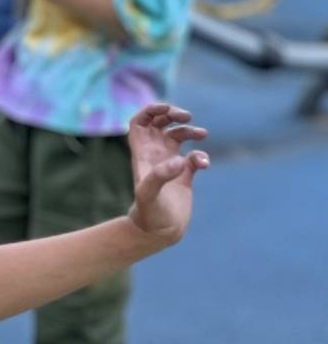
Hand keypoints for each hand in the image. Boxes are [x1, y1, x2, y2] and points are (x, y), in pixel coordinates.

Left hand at [127, 103, 209, 245]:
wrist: (159, 233)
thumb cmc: (149, 214)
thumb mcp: (149, 194)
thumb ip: (160, 176)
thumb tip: (179, 160)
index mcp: (142, 155)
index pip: (139, 123)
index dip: (150, 111)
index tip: (166, 109)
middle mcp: (154, 157)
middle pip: (159, 124)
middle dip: (172, 114)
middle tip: (186, 117)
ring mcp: (169, 165)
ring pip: (177, 136)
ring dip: (190, 130)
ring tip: (202, 135)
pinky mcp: (184, 176)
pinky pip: (193, 156)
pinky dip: (201, 154)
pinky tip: (203, 164)